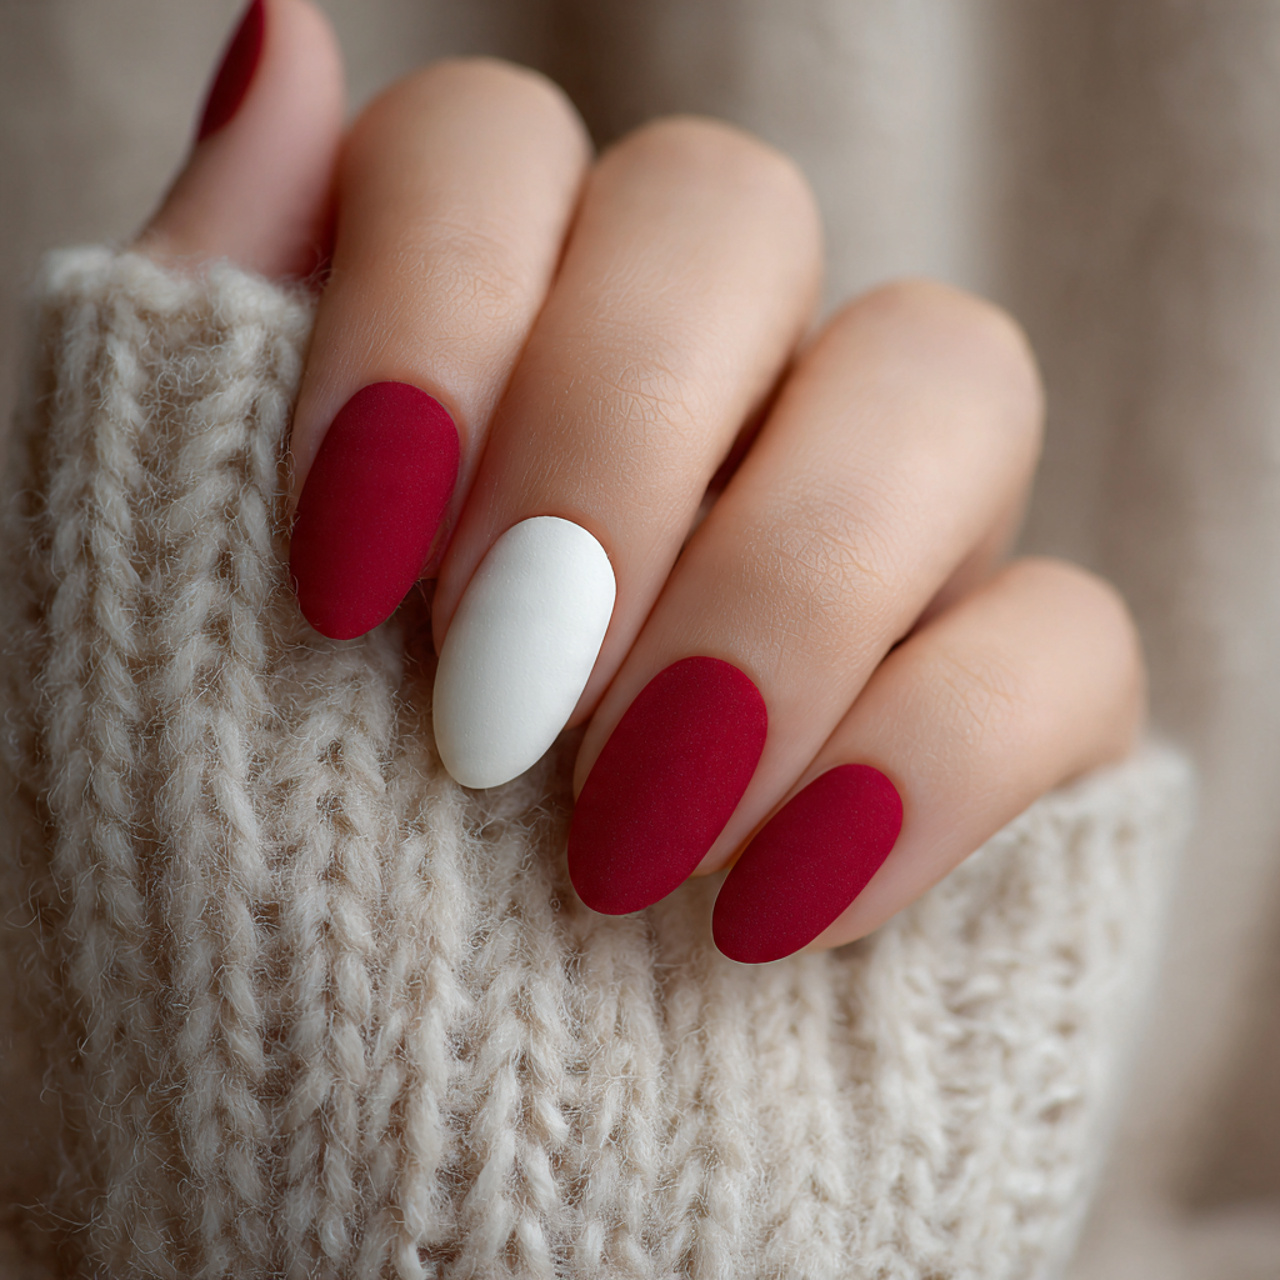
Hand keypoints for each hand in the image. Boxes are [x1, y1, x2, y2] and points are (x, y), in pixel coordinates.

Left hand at [138, 0, 1144, 961]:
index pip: (501, 147)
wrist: (384, 1182)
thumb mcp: (154, 618)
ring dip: (787, 589)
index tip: (353, 562)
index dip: (435, 300)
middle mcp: (692, 404)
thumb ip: (208, 327)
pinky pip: (1060, 636)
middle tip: (504, 707)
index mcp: (486, 352)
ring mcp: (859, 540)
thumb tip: (281, 27)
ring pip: (945, 375)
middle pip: (735, 214)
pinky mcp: (992, 702)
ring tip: (637, 831)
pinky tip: (779, 913)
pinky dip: (928, 763)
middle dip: (618, 445)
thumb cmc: (245, 914)